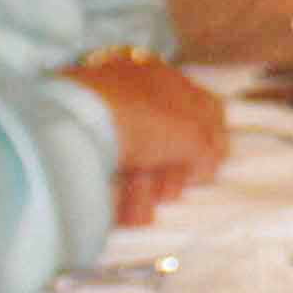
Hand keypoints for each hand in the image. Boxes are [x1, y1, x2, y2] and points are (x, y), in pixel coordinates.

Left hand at [67, 56, 227, 227]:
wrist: (79, 119)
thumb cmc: (144, 120)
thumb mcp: (190, 137)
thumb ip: (207, 151)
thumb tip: (207, 165)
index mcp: (171, 78)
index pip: (205, 109)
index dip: (213, 142)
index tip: (208, 172)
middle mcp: (141, 86)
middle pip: (170, 137)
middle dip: (171, 173)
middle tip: (168, 196)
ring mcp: (108, 104)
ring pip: (138, 152)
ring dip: (144, 188)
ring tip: (137, 215)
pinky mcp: (82, 125)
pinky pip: (109, 158)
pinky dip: (118, 184)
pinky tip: (118, 207)